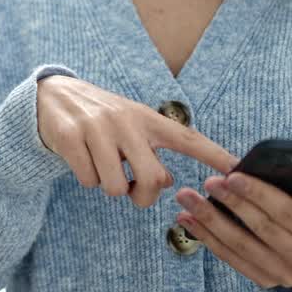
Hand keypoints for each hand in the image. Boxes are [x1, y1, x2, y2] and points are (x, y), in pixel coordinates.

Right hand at [36, 75, 237, 207]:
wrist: (53, 95)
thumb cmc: (101, 120)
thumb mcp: (131, 125)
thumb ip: (151, 150)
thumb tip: (167, 181)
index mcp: (147, 118)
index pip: (187, 138)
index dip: (214, 155)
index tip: (238, 170)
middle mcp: (127, 121)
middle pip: (152, 179)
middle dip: (141, 195)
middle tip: (129, 187)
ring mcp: (98, 127)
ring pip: (115, 187)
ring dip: (109, 187)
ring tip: (102, 166)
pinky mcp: (71, 137)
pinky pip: (88, 181)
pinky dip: (85, 178)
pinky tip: (81, 159)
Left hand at [174, 170, 291, 288]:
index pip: (286, 213)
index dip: (259, 194)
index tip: (233, 175)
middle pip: (259, 229)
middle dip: (231, 203)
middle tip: (208, 182)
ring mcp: (280, 273)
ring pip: (240, 245)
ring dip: (209, 221)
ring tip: (187, 199)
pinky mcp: (263, 279)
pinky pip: (230, 258)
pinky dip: (207, 238)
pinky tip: (187, 219)